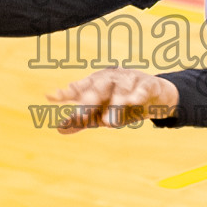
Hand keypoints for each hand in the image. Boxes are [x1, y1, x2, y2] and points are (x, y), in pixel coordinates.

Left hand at [46, 67, 179, 133]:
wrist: (155, 95)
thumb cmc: (122, 102)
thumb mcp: (101, 112)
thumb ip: (82, 119)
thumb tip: (59, 128)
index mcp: (96, 84)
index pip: (79, 87)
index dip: (66, 92)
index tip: (51, 97)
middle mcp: (111, 79)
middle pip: (98, 88)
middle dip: (89, 102)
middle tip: (81, 117)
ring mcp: (130, 80)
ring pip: (121, 90)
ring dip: (115, 105)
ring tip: (109, 124)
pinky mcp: (148, 84)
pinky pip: (143, 88)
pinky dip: (138, 94)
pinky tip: (134, 102)